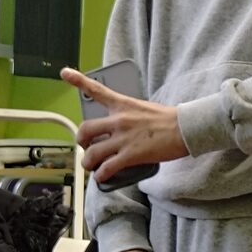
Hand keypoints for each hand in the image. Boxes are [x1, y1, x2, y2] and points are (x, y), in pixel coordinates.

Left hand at [61, 67, 187, 185]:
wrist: (187, 128)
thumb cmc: (171, 120)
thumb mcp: (146, 109)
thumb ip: (130, 115)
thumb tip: (122, 128)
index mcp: (123, 105)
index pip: (97, 90)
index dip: (78, 80)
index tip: (65, 73)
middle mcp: (119, 120)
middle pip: (85, 130)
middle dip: (81, 141)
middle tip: (87, 147)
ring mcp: (123, 139)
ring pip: (92, 153)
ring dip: (88, 162)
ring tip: (92, 166)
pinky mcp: (130, 155)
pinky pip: (107, 168)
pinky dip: (101, 175)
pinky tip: (102, 177)